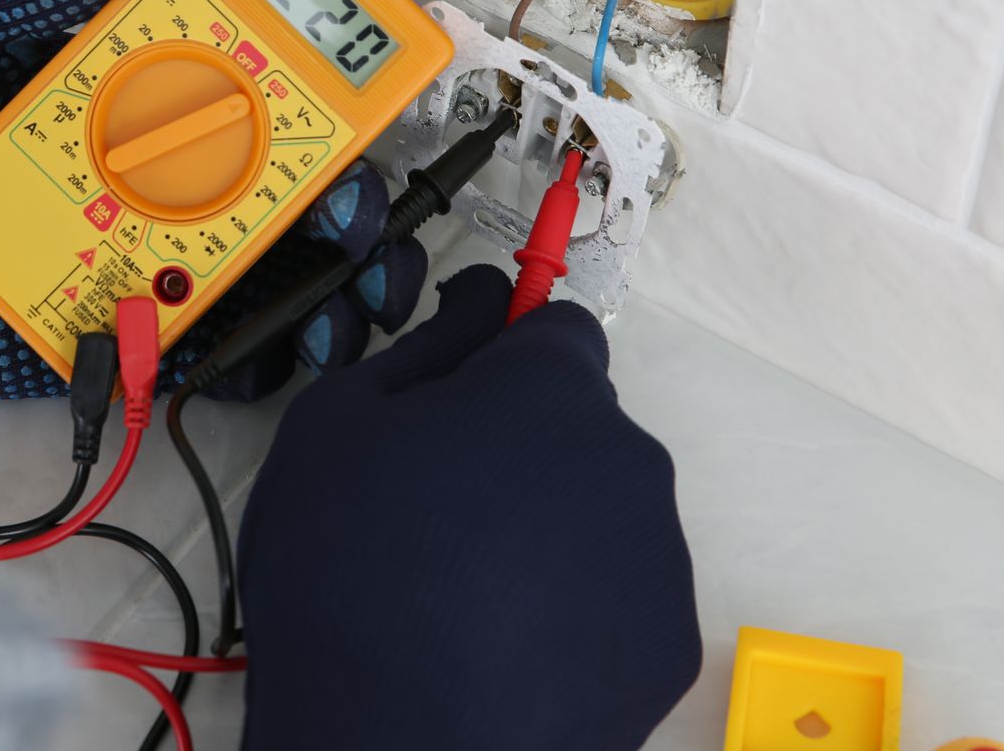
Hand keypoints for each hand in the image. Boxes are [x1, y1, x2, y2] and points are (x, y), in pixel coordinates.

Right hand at [236, 265, 701, 748]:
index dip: (502, 360)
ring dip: (548, 528)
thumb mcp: (337, 421)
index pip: (555, 329)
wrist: (395, 742)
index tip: (454, 403)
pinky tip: (501, 642)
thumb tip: (481, 298)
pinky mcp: (666, 642)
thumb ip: (429, 342)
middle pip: (579, 424)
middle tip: (434, 508)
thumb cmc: (349, 570)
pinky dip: (573, 607)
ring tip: (462, 590)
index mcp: (549, 387)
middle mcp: (628, 456)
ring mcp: (658, 556)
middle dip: (520, 447)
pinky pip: (618, 593)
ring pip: (601, 510)